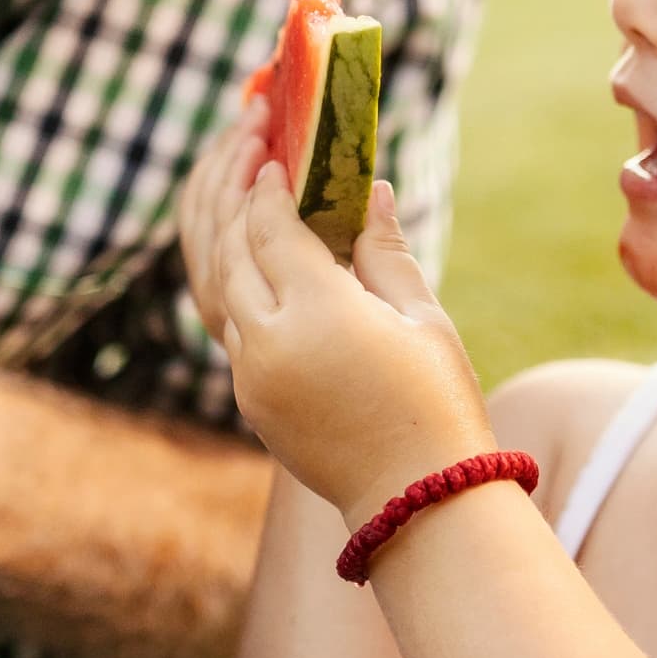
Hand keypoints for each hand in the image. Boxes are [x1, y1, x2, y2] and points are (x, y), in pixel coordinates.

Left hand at [183, 132, 488, 522]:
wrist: (419, 502)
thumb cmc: (437, 403)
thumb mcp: (422, 318)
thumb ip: (385, 249)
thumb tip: (374, 190)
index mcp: (317, 313)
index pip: (272, 230)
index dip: (271, 188)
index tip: (276, 155)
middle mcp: (269, 343)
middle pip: (232, 253)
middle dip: (239, 203)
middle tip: (252, 162)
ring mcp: (251, 377)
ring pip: (219, 291)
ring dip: (226, 242)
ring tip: (244, 204)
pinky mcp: (249, 401)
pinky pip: (228, 328)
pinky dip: (234, 287)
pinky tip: (253, 265)